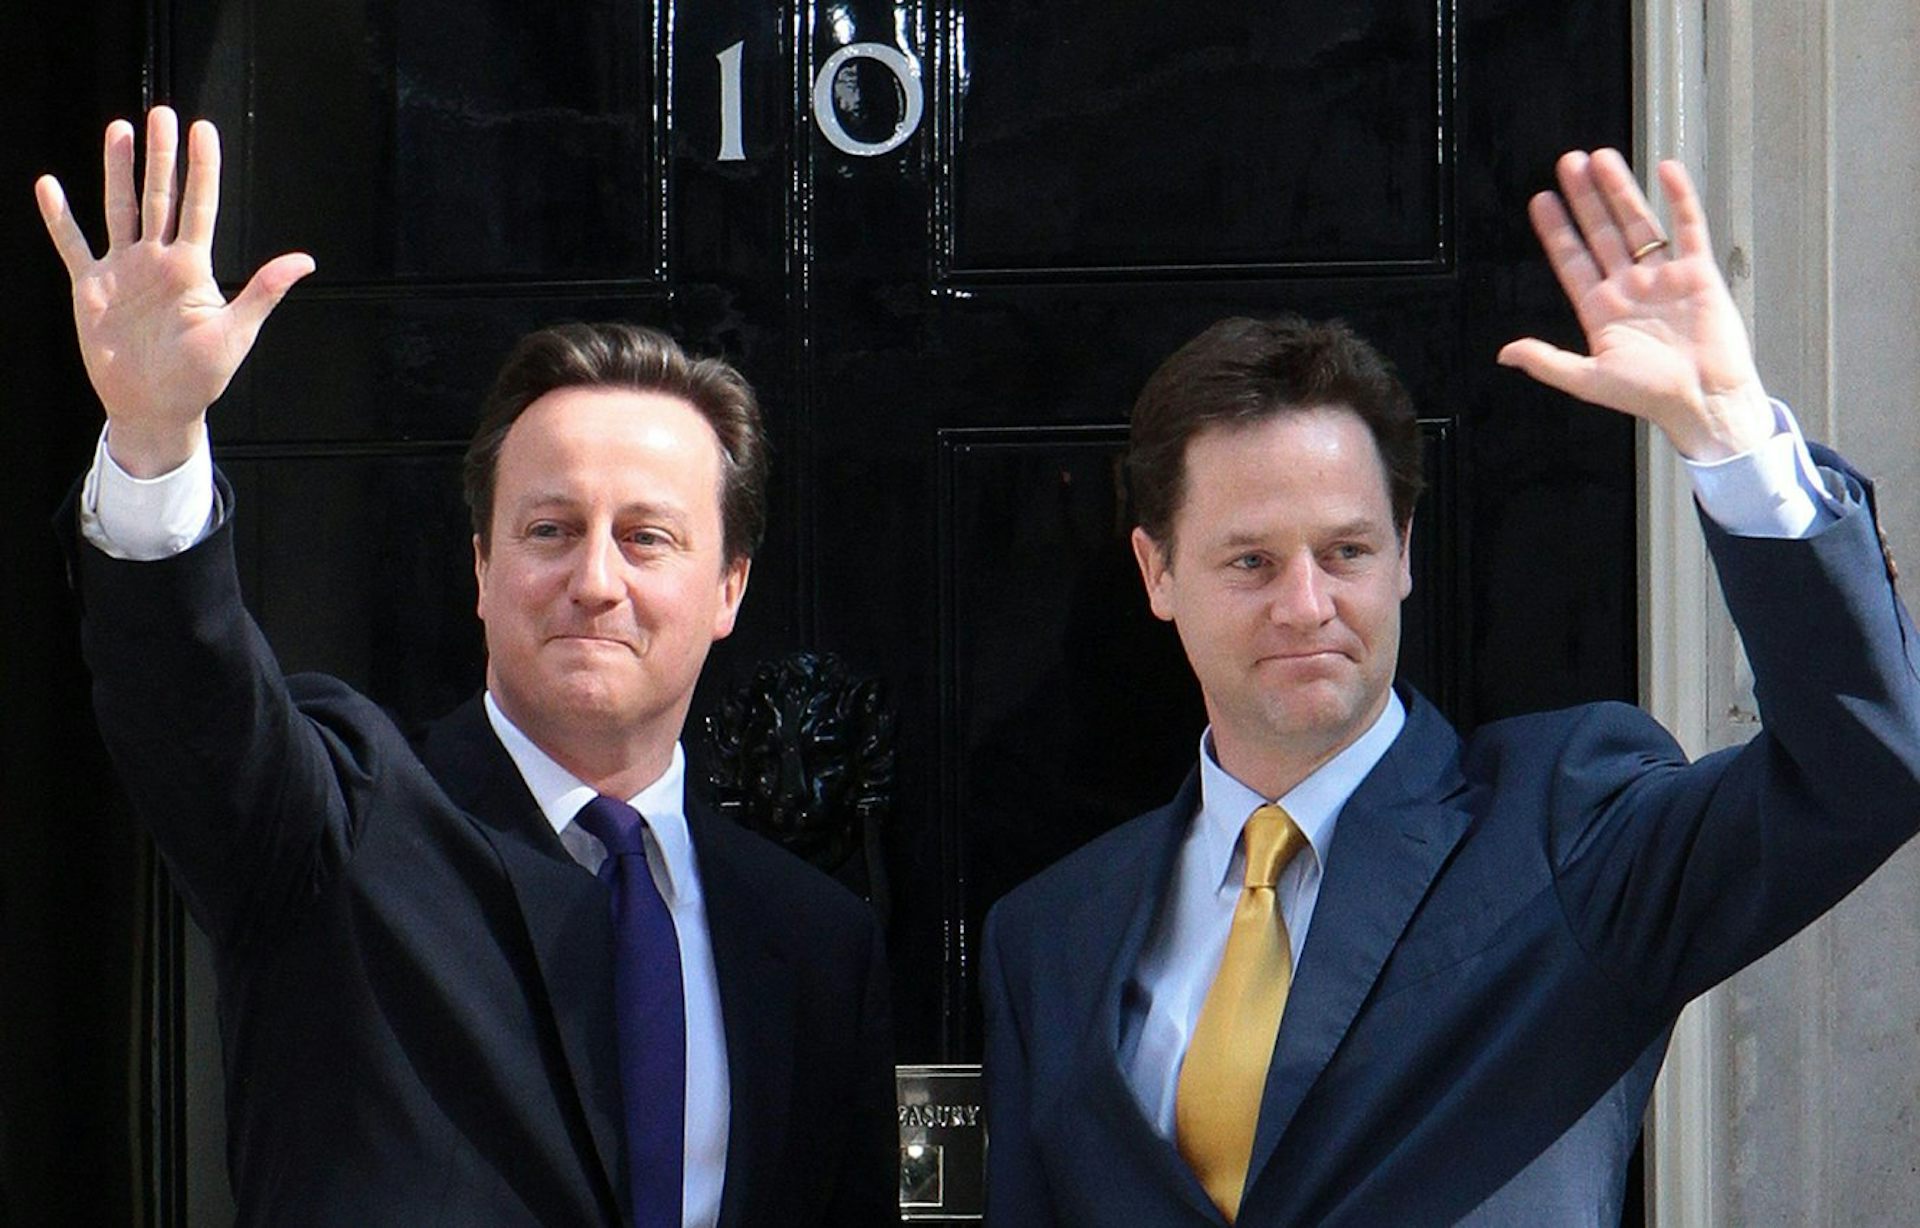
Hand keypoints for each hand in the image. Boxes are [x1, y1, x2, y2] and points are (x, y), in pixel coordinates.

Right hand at [35, 106, 313, 475]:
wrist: (157, 408)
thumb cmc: (202, 376)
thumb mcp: (236, 332)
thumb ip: (264, 292)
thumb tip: (305, 261)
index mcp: (194, 268)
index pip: (200, 206)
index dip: (202, 168)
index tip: (203, 128)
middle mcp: (159, 261)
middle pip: (160, 197)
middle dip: (161, 156)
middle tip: (163, 114)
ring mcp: (125, 271)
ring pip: (121, 209)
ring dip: (118, 170)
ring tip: (119, 129)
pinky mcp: (93, 288)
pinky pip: (73, 246)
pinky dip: (60, 218)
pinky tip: (50, 186)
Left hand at [1498, 149, 1770, 461]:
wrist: (1705, 401)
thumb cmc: (1649, 396)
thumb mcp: (1589, 380)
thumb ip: (1548, 362)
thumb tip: (1505, 352)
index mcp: (1600, 310)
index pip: (1572, 261)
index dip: (1557, 231)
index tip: (1541, 200)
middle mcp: (1629, 288)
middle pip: (1602, 233)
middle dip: (1585, 199)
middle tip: (1569, 163)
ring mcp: (1663, 277)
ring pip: (1638, 224)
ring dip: (1621, 192)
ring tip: (1602, 158)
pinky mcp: (1698, 273)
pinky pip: (1689, 228)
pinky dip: (1680, 199)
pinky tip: (1667, 171)